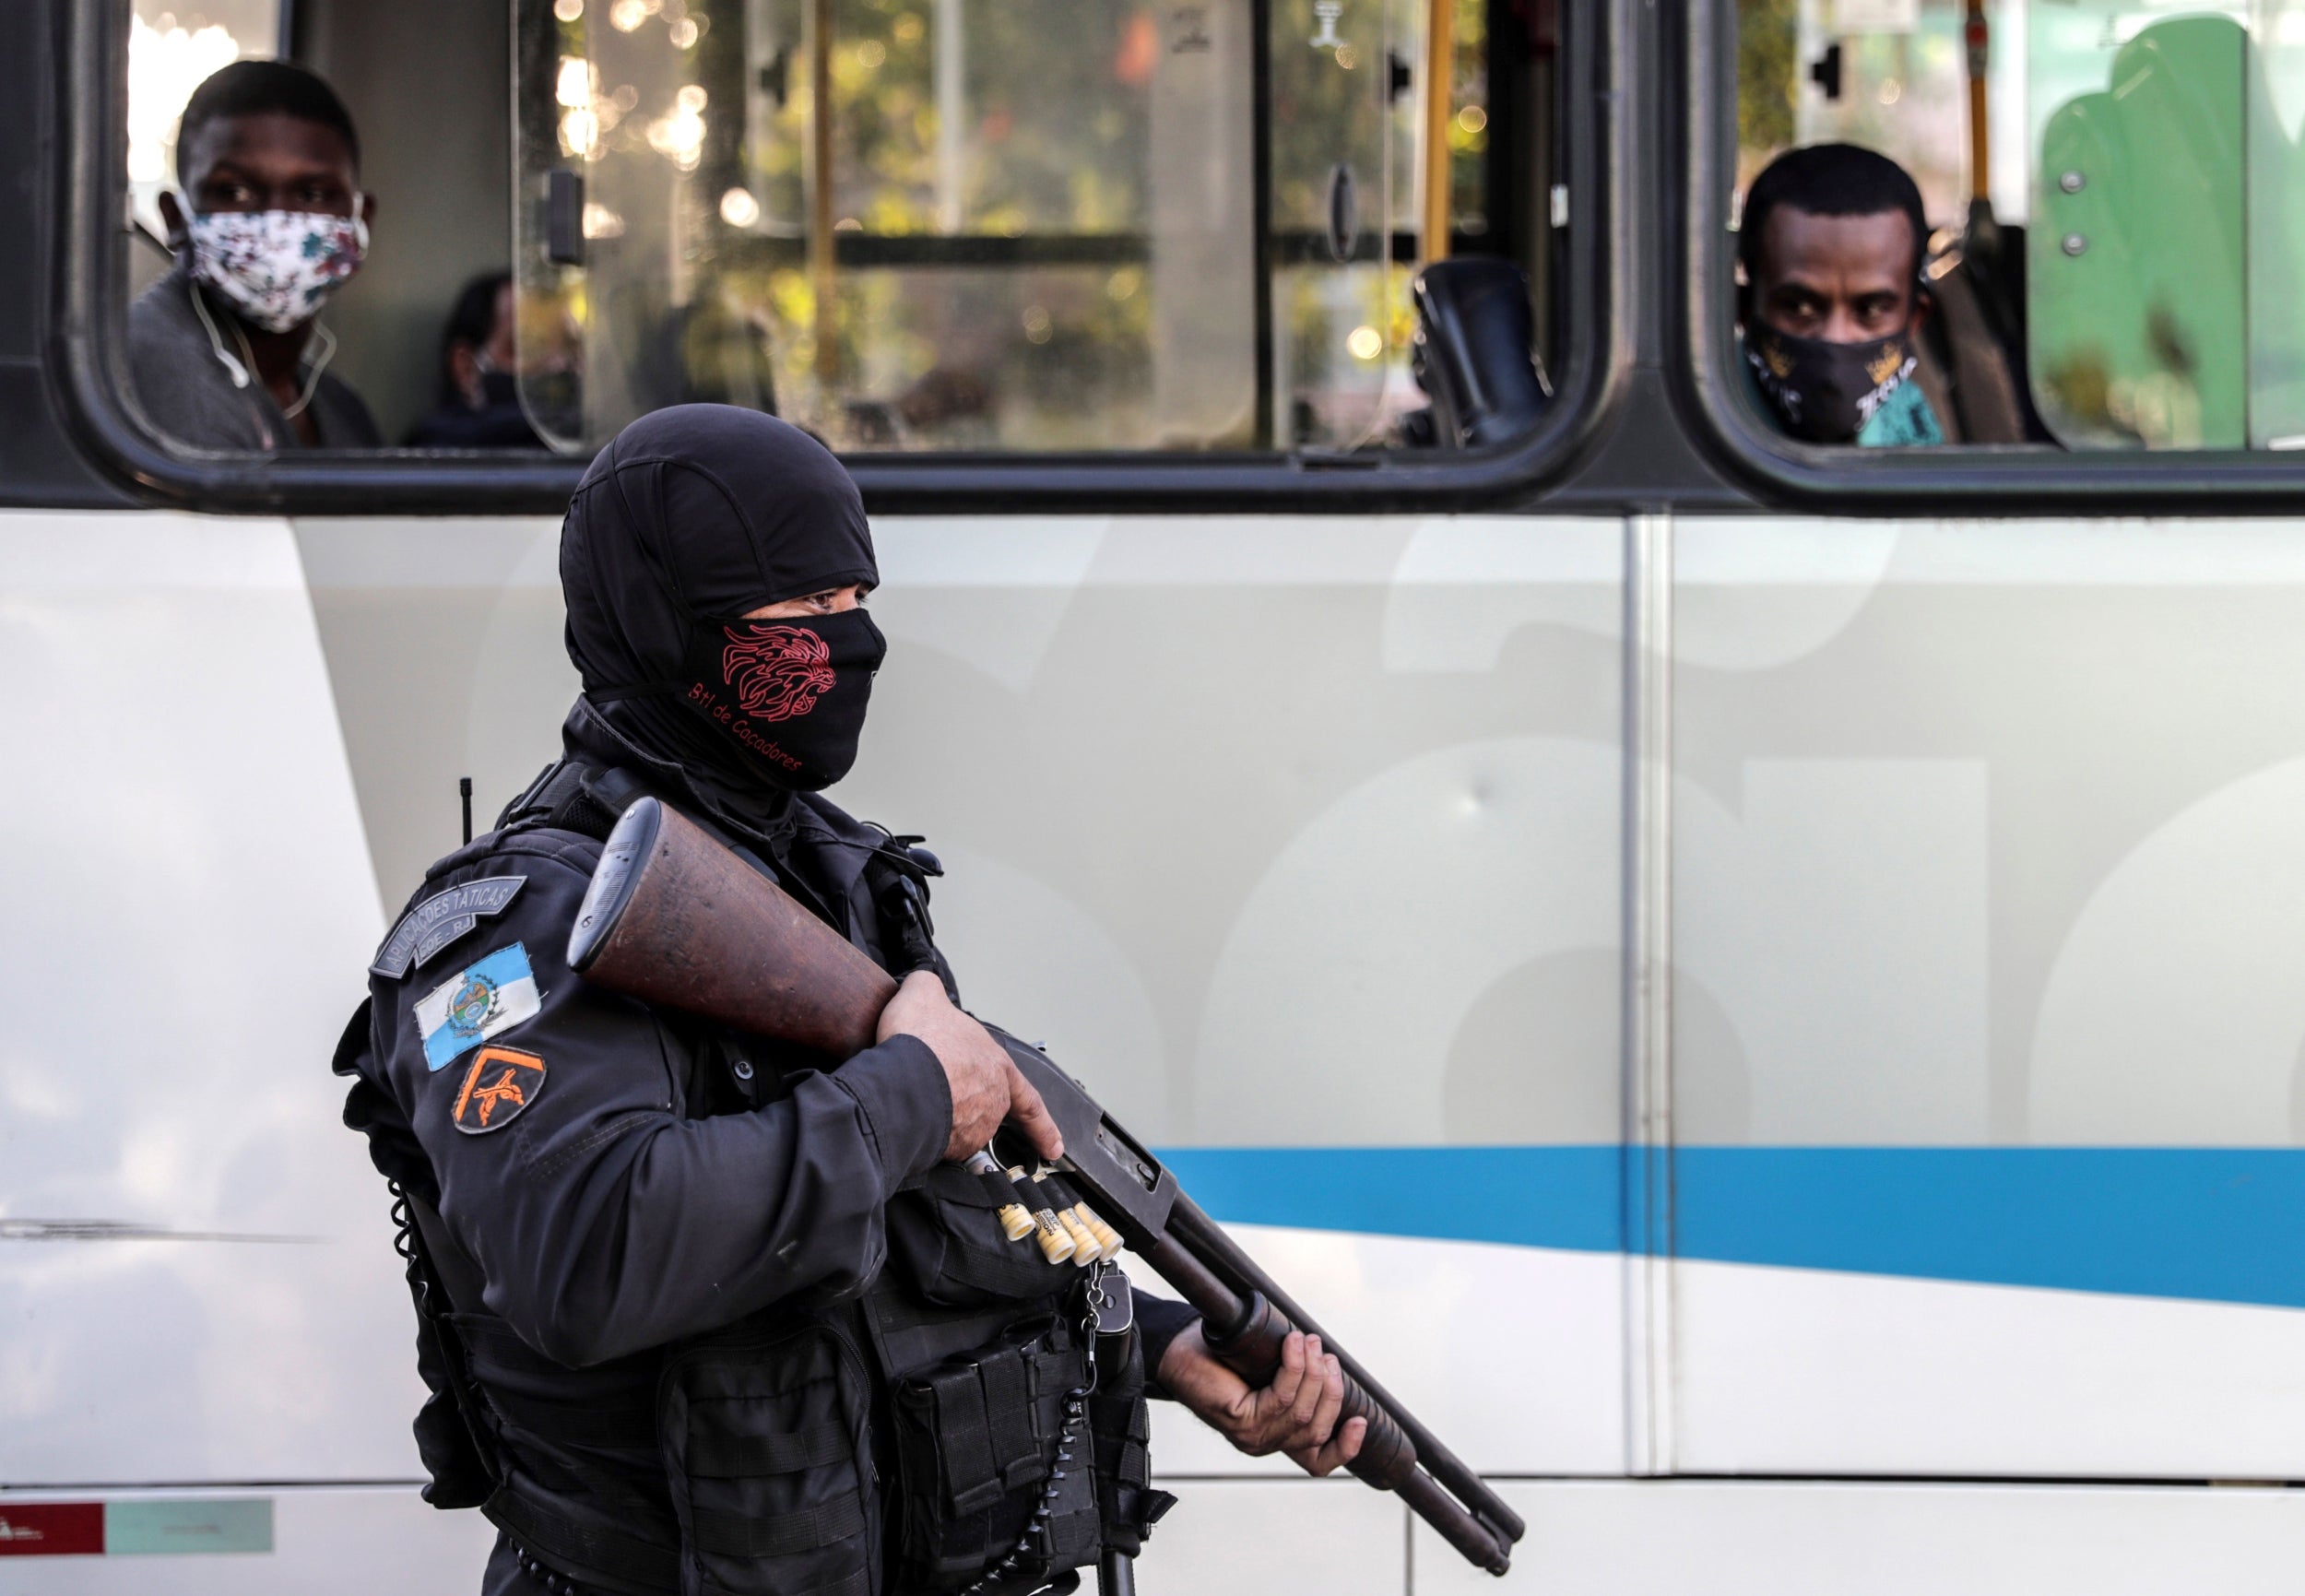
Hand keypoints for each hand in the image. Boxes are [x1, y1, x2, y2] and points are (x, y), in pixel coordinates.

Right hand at [876, 970, 1062, 1162]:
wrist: (902, 1079)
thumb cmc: (920, 1042)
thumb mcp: (924, 993)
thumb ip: (929, 987)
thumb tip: (924, 984)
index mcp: (997, 1066)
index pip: (1029, 1099)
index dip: (1043, 1125)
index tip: (1054, 1147)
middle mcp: (993, 1100)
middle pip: (987, 1112)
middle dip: (966, 1110)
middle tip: (942, 1103)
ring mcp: (975, 1126)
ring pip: (962, 1130)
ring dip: (944, 1122)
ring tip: (918, 1102)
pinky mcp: (951, 1146)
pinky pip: (941, 1146)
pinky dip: (928, 1137)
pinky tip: (912, 1121)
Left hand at [1155, 1324, 1366, 1476]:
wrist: (1178, 1352)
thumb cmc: (1221, 1358)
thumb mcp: (1267, 1372)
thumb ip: (1296, 1379)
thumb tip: (1329, 1363)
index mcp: (1275, 1437)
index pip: (1317, 1462)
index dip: (1345, 1447)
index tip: (1361, 1420)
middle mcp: (1264, 1443)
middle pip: (1317, 1428)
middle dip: (1330, 1387)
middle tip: (1325, 1353)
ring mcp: (1251, 1436)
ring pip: (1302, 1413)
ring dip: (1313, 1373)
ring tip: (1309, 1341)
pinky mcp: (1239, 1420)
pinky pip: (1280, 1398)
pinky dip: (1293, 1368)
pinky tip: (1292, 1345)